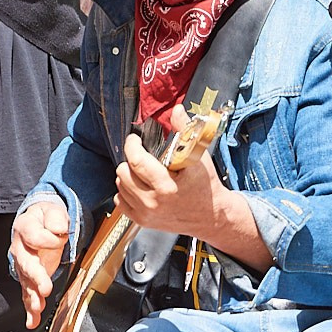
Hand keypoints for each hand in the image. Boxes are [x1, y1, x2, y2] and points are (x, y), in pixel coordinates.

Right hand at [10, 200, 71, 329]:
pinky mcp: (29, 277)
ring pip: (26, 281)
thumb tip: (58, 229)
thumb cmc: (46, 217)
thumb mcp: (53, 210)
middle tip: (45, 288)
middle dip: (36, 277)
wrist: (40, 222)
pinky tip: (32, 320)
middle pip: (25, 263)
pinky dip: (30, 308)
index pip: (34, 235)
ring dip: (32, 296)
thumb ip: (55, 217)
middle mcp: (20, 247)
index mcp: (24, 226)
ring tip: (38, 307)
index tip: (61, 236)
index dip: (48, 238)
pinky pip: (28, 293)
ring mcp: (23, 264)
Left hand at [114, 110, 227, 239]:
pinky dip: (126, 191)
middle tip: (142, 156)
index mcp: (167, 187)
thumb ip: (185, 131)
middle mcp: (153, 203)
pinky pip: (120, 200)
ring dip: (128, 174)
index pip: (136, 161)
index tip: (135, 139)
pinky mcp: (142, 221)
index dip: (132, 145)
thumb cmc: (205, 185)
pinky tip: (140, 186)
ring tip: (143, 171)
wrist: (211, 216)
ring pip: (120, 185)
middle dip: (131, 160)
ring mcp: (146, 214)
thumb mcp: (199, 157)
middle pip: (123, 172)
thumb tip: (176, 110)